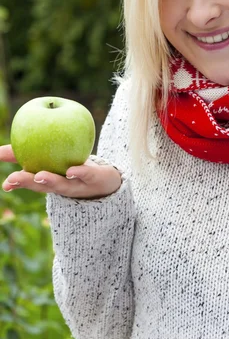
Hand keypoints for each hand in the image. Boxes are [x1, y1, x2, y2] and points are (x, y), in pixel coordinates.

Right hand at [1, 144, 121, 198]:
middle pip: (44, 186)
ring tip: (39, 175)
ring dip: (50, 181)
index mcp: (51, 181)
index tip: (5, 185)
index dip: (18, 183)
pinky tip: (71, 171)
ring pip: (63, 184)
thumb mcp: (52, 158)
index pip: (32, 182)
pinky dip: (79, 173)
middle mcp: (63, 186)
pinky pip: (87, 175)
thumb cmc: (74, 167)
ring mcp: (79, 184)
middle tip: (13, 180)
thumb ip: (29, 152)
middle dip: (28, 183)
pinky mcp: (96, 179)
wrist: (108, 181)